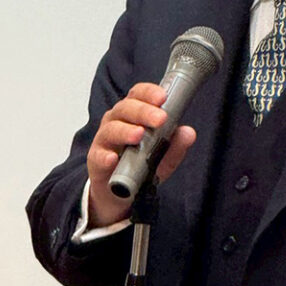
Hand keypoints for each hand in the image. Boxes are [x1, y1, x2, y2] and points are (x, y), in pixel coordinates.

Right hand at [86, 82, 196, 226]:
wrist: (119, 192)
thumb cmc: (139, 165)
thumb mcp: (163, 157)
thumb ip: (176, 145)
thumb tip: (189, 133)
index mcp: (133, 114)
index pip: (138, 95)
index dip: (149, 93)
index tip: (162, 97)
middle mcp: (116, 121)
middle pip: (125, 108)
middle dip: (143, 111)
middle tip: (160, 119)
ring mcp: (104, 140)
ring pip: (111, 129)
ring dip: (125, 131)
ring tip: (139, 134)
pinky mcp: (96, 160)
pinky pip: (98, 156)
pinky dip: (105, 156)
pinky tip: (113, 158)